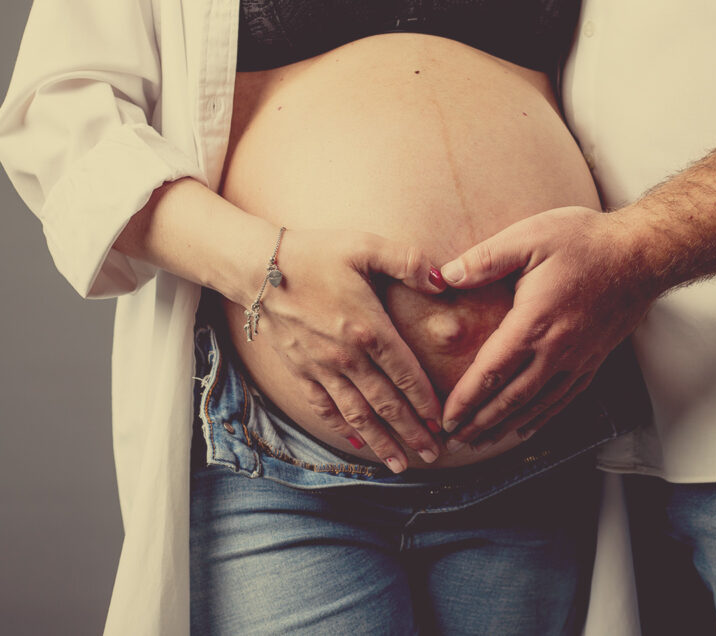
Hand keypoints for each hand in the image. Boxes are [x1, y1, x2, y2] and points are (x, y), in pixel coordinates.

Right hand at [257, 228, 446, 471]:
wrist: (257, 267)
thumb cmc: (315, 253)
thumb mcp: (365, 245)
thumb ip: (408, 261)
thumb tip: (444, 280)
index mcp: (369, 329)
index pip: (406, 375)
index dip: (427, 402)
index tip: (444, 423)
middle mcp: (347, 357)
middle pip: (387, 404)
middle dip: (412, 433)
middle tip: (434, 455)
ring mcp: (321, 369)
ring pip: (358, 416)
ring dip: (382, 442)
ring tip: (401, 465)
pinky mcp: (300, 372)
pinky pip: (325, 408)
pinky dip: (343, 429)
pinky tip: (359, 443)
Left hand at [439, 206, 650, 447]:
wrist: (642, 254)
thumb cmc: (586, 241)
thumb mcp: (528, 238)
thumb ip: (484, 259)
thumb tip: (446, 276)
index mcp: (534, 323)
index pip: (491, 372)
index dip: (466, 400)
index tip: (446, 419)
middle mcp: (556, 350)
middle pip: (510, 399)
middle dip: (480, 423)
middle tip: (455, 441)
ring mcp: (577, 359)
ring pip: (536, 406)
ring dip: (506, 427)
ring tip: (482, 442)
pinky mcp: (594, 360)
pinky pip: (563, 400)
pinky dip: (541, 419)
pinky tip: (527, 427)